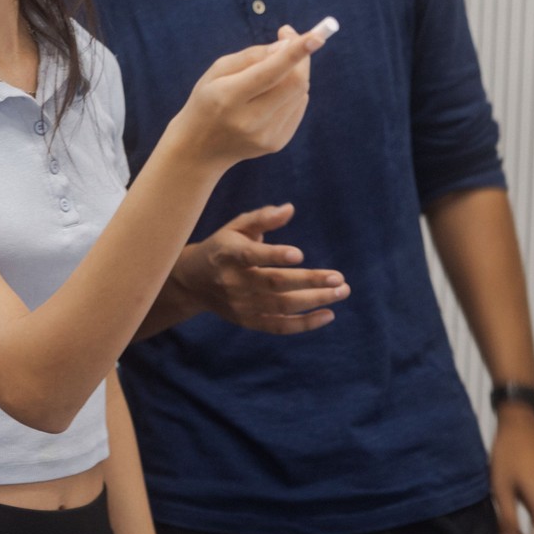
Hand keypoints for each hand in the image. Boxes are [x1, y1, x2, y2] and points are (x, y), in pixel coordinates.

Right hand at [168, 21, 332, 169]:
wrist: (199, 149)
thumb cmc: (207, 101)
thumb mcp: (217, 71)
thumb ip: (252, 56)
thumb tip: (287, 45)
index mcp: (228, 98)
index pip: (270, 73)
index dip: (295, 54)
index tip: (317, 36)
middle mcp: (250, 120)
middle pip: (294, 83)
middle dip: (300, 57)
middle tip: (289, 39)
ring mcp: (266, 136)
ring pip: (300, 93)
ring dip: (294, 74)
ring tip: (272, 71)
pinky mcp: (277, 143)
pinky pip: (298, 107)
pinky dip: (292, 92)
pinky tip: (272, 94)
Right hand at [182, 204, 345, 333]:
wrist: (192, 282)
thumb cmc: (222, 247)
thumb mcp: (235, 227)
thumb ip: (262, 218)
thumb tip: (290, 208)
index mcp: (229, 254)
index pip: (252, 255)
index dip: (274, 255)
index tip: (300, 254)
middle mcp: (234, 281)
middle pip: (274, 283)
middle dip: (309, 281)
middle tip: (339, 278)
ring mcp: (241, 304)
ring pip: (281, 306)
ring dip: (314, 301)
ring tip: (341, 291)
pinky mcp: (248, 320)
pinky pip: (278, 326)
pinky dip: (304, 324)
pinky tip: (328, 314)